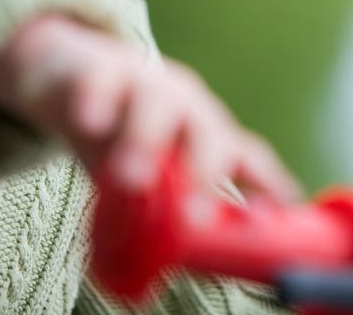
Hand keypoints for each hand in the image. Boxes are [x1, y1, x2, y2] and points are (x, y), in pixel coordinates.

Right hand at [0, 14, 300, 200]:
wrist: (70, 75)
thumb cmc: (117, 133)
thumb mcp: (144, 172)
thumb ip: (158, 215)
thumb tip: (155, 283)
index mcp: (203, 131)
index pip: (245, 155)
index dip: (267, 182)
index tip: (282, 209)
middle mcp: (183, 105)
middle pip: (208, 131)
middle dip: (205, 172)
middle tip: (194, 216)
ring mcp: (143, 83)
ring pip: (155, 106)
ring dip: (146, 141)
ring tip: (132, 179)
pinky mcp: (98, 70)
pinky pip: (100, 83)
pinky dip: (97, 102)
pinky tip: (90, 122)